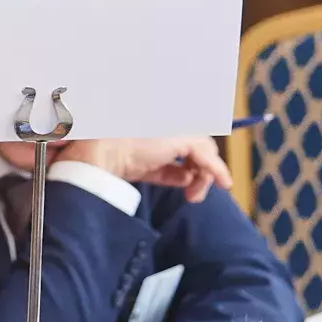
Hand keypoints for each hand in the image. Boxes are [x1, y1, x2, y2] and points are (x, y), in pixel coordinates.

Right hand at [55, 136, 232, 202]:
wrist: (98, 156)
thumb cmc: (108, 161)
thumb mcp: (141, 167)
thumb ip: (162, 169)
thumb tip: (185, 177)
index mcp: (155, 128)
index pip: (182, 146)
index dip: (187, 166)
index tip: (186, 185)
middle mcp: (167, 125)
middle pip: (195, 146)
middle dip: (198, 171)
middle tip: (192, 195)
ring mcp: (175, 128)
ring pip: (203, 150)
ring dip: (204, 175)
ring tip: (193, 197)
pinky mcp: (182, 138)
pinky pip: (207, 155)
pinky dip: (217, 170)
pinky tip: (223, 183)